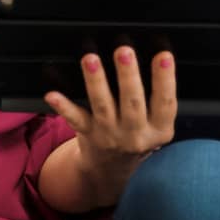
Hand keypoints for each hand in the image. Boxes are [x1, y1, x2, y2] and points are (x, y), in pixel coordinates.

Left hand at [44, 47, 176, 189]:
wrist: (112, 168)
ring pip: (103, 106)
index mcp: (159, 129)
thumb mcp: (157, 125)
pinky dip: (63, 107)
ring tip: (91, 59)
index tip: (164, 55)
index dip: (166, 79)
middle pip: (133, 102)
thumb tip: (158, 56)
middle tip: (124, 51)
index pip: (165, 102)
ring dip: (96, 81)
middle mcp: (135, 134)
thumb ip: (159, 99)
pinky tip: (53, 95)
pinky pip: (75, 119)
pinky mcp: (88, 134)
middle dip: (128, 75)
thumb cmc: (137, 134)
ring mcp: (110, 135)